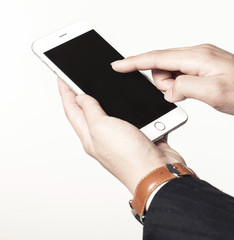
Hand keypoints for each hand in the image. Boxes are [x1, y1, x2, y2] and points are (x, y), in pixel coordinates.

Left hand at [57, 78, 184, 194]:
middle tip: (78, 81)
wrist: (157, 172)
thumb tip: (81, 97)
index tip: (61, 77)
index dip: (65, 91)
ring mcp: (123, 138)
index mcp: (90, 136)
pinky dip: (134, 110)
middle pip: (89, 112)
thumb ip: (91, 110)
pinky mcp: (141, 137)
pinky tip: (135, 104)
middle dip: (83, 96)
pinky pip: (135, 119)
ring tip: (104, 89)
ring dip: (110, 102)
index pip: (72, 109)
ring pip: (113, 115)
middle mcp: (104, 137)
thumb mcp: (102, 127)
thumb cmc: (129, 158)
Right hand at [111, 44, 233, 121]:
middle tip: (183, 96)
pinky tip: (196, 94)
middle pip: (164, 65)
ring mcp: (204, 61)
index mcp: (198, 56)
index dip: (135, 62)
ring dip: (176, 87)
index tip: (116, 65)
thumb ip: (186, 87)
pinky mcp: (209, 69)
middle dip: (164, 83)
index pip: (158, 57)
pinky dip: (184, 86)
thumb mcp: (215, 94)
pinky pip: (186, 76)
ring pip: (174, 72)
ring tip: (195, 96)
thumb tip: (169, 87)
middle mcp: (199, 54)